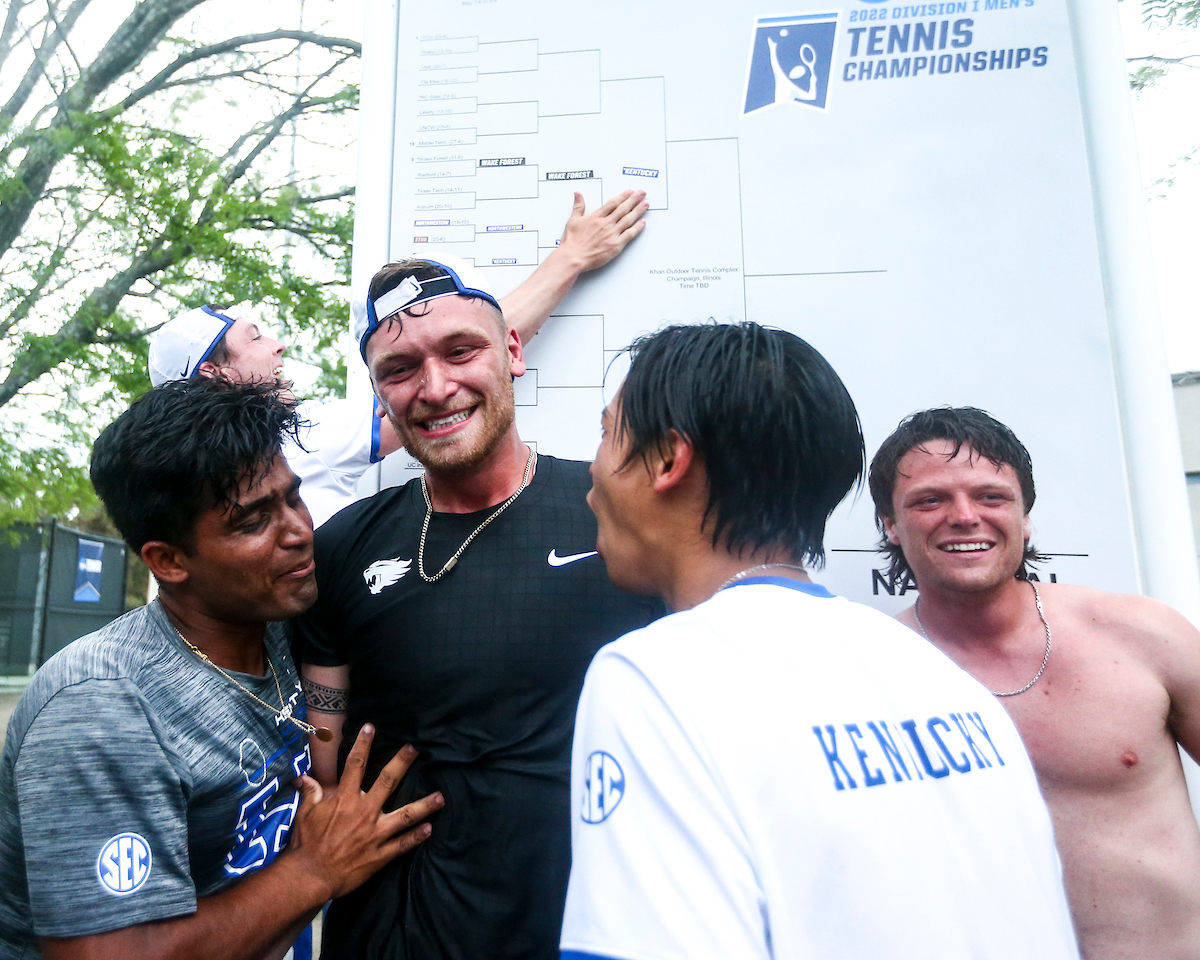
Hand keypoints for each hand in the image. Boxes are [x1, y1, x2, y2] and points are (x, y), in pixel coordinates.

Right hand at [286, 724, 442, 900]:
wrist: (309, 876)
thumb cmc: (306, 844)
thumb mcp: (305, 814)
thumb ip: (310, 793)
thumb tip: (304, 777)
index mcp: (345, 799)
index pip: (355, 765)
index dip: (363, 744)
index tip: (371, 727)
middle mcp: (364, 812)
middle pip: (387, 781)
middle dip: (402, 763)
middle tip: (415, 749)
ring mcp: (375, 834)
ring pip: (405, 815)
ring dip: (424, 805)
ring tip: (441, 797)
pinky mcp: (380, 855)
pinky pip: (403, 844)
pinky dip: (417, 837)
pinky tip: (430, 828)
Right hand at [558, 189, 648, 273]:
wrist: (573, 257)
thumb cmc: (572, 242)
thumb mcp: (572, 221)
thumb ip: (578, 206)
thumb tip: (578, 194)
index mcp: (596, 217)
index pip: (613, 203)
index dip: (623, 196)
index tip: (630, 191)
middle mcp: (606, 223)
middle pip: (623, 208)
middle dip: (634, 199)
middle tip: (642, 193)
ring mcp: (612, 234)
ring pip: (628, 219)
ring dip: (638, 211)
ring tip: (646, 205)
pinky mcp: (616, 245)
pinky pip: (629, 234)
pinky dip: (637, 228)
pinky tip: (643, 223)